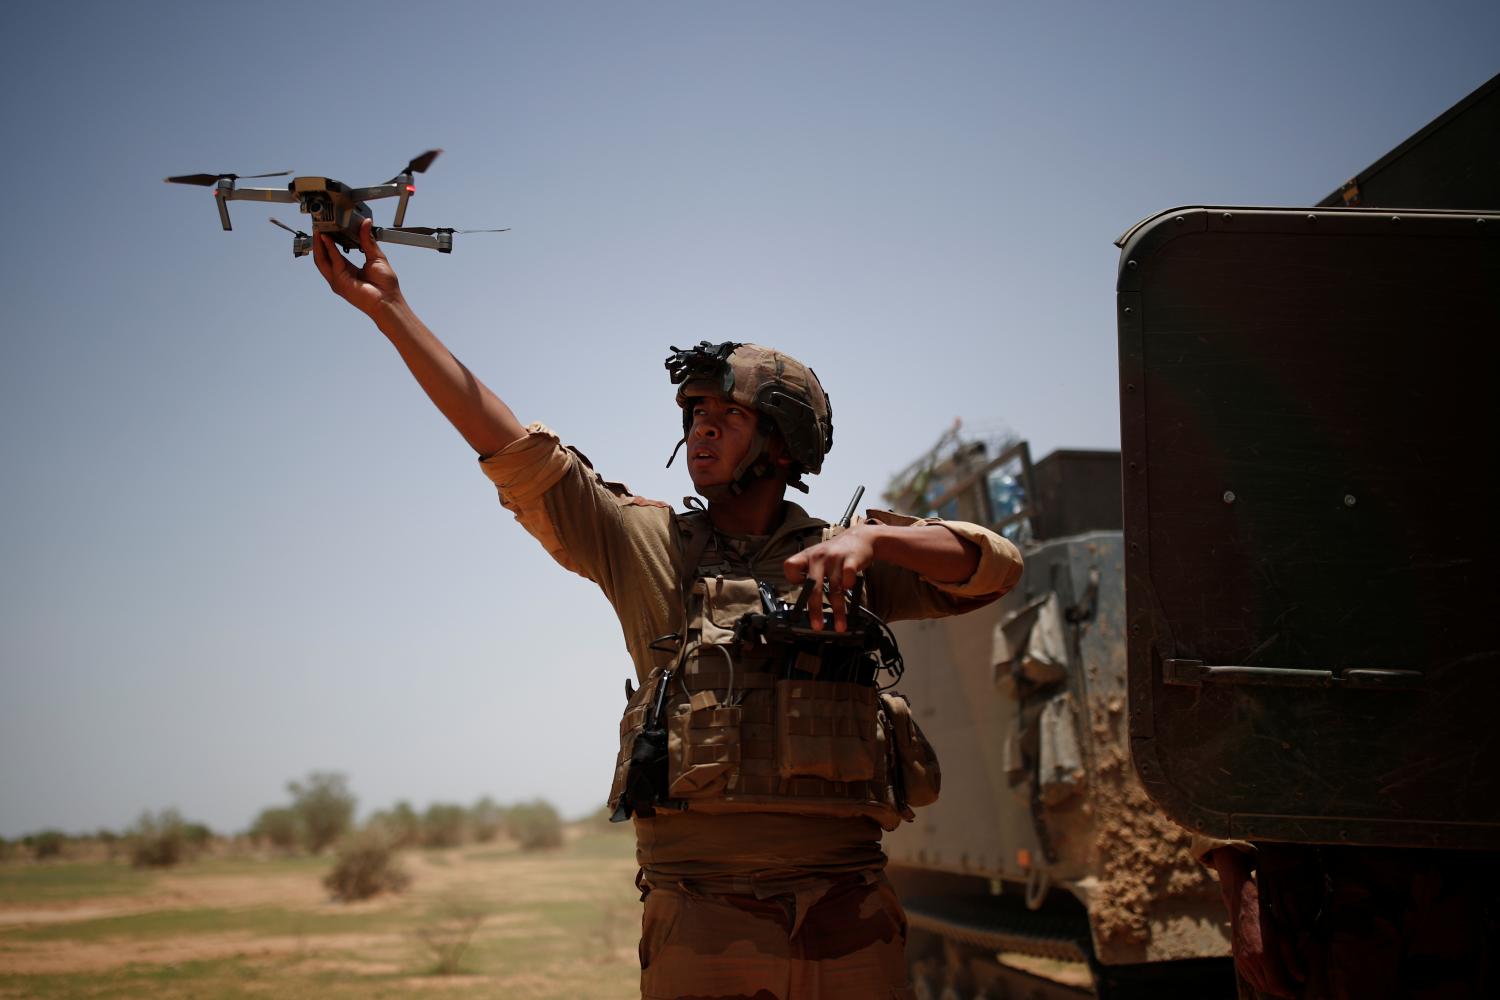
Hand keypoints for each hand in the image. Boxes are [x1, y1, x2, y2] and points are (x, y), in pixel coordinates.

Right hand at [312, 218, 402, 318]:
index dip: (328, 241)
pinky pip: (333, 262)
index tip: (328, 228)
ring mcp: (338, 280)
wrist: (388, 300)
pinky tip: (329, 239)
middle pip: (323, 257)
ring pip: (322, 260)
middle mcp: (340, 275)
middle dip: (318, 242)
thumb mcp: (376, 256)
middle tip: (318, 227)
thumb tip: (366, 224)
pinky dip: (330, 249)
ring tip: (319, 231)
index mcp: (348, 270)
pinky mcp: (339, 282)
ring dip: (319, 245)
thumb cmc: (385, 286)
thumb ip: (368, 240)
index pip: (333, 254)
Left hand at [783, 526, 875, 632]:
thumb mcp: (818, 557)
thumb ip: (810, 574)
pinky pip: (848, 578)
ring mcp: (835, 557)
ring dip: (838, 610)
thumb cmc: (836, 553)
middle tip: (817, 626)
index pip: (790, 566)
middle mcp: (818, 556)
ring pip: (834, 588)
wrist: (860, 537)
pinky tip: (851, 592)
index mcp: (807, 556)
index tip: (800, 590)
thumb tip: (805, 600)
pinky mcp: (851, 559)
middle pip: (812, 586)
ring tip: (840, 625)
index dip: (793, 579)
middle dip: (815, 609)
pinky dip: (849, 588)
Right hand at [1209, 847, 1304, 997]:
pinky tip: (1266, 978)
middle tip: (1292, 989)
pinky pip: (1247, 976)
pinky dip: (1258, 981)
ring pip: (1256, 983)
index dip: (1288, 991)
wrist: (1242, 903)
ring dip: (1269, 987)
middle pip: (1267, 986)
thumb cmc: (1265, 916)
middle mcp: (1250, 960)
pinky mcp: (1236, 956)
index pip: (1277, 984)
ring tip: (1281, 984)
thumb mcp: (1283, 935)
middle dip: (1280, 991)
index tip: (1297, 992)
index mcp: (1264, 955)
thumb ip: (1291, 959)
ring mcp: (1241, 959)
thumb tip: (1301, 977)